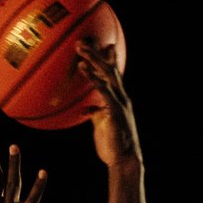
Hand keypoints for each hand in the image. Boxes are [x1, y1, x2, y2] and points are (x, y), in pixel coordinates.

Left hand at [76, 40, 139, 168]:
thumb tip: (85, 108)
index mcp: (118, 99)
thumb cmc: (112, 146)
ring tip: (80, 48)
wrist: (123, 160)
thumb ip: (95, 113)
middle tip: (82, 42)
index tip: (98, 46)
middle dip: (96, 54)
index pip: (112, 75)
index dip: (106, 59)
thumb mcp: (100, 126)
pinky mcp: (115, 109)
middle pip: (110, 69)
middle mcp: (121, 97)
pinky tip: (82, 68)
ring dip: (93, 59)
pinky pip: (102, 89)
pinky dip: (92, 77)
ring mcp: (119, 102)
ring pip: (107, 74)